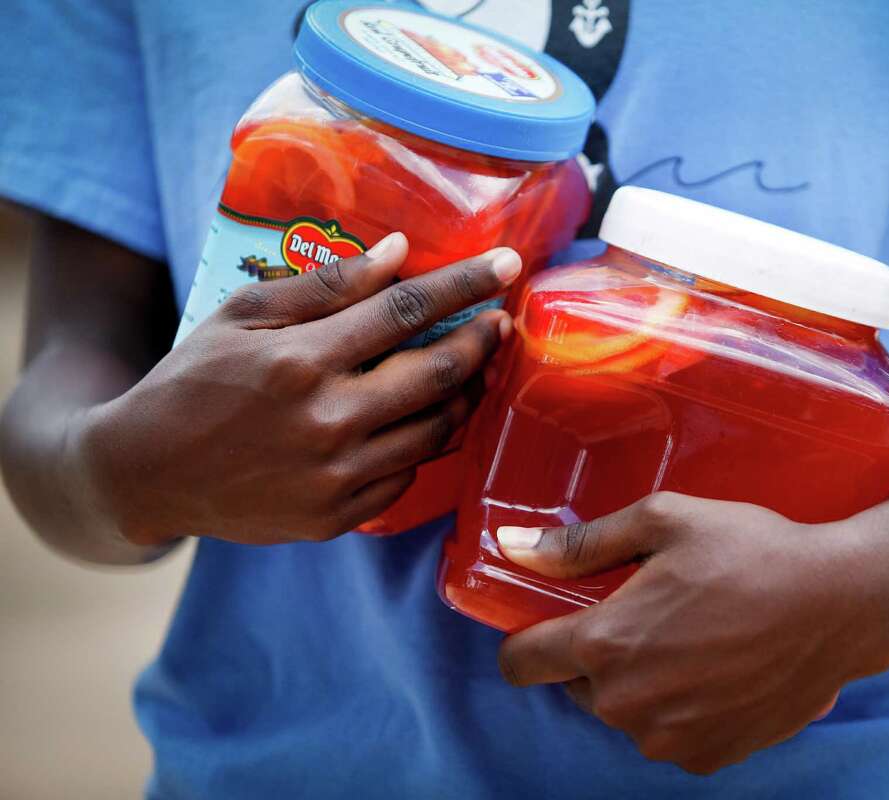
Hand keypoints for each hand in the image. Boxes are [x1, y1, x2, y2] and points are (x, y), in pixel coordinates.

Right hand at [77, 233, 519, 545]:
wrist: (145, 475)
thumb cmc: (193, 381)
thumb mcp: (244, 315)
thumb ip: (325, 285)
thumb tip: (398, 253)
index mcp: (300, 362)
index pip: (404, 312)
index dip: (464, 285)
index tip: (507, 265)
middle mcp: (326, 422)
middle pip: (439, 375)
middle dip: (483, 341)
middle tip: (500, 322)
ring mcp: (336, 477)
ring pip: (435, 431)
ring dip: (465, 394)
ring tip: (471, 368)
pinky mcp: (337, 515)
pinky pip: (408, 474)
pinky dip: (425, 441)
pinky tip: (423, 418)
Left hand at [496, 492, 888, 774]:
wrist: (841, 603)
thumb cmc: (753, 551)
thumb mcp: (663, 520)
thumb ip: (580, 543)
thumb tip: (513, 546)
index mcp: (605, 645)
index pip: (520, 663)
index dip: (528, 638)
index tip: (554, 618)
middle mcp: (627, 705)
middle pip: (576, 684)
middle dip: (598, 652)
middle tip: (648, 612)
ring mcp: (668, 738)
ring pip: (624, 711)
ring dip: (641, 682)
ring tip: (693, 637)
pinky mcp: (708, 758)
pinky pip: (668, 733)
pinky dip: (681, 707)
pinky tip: (718, 669)